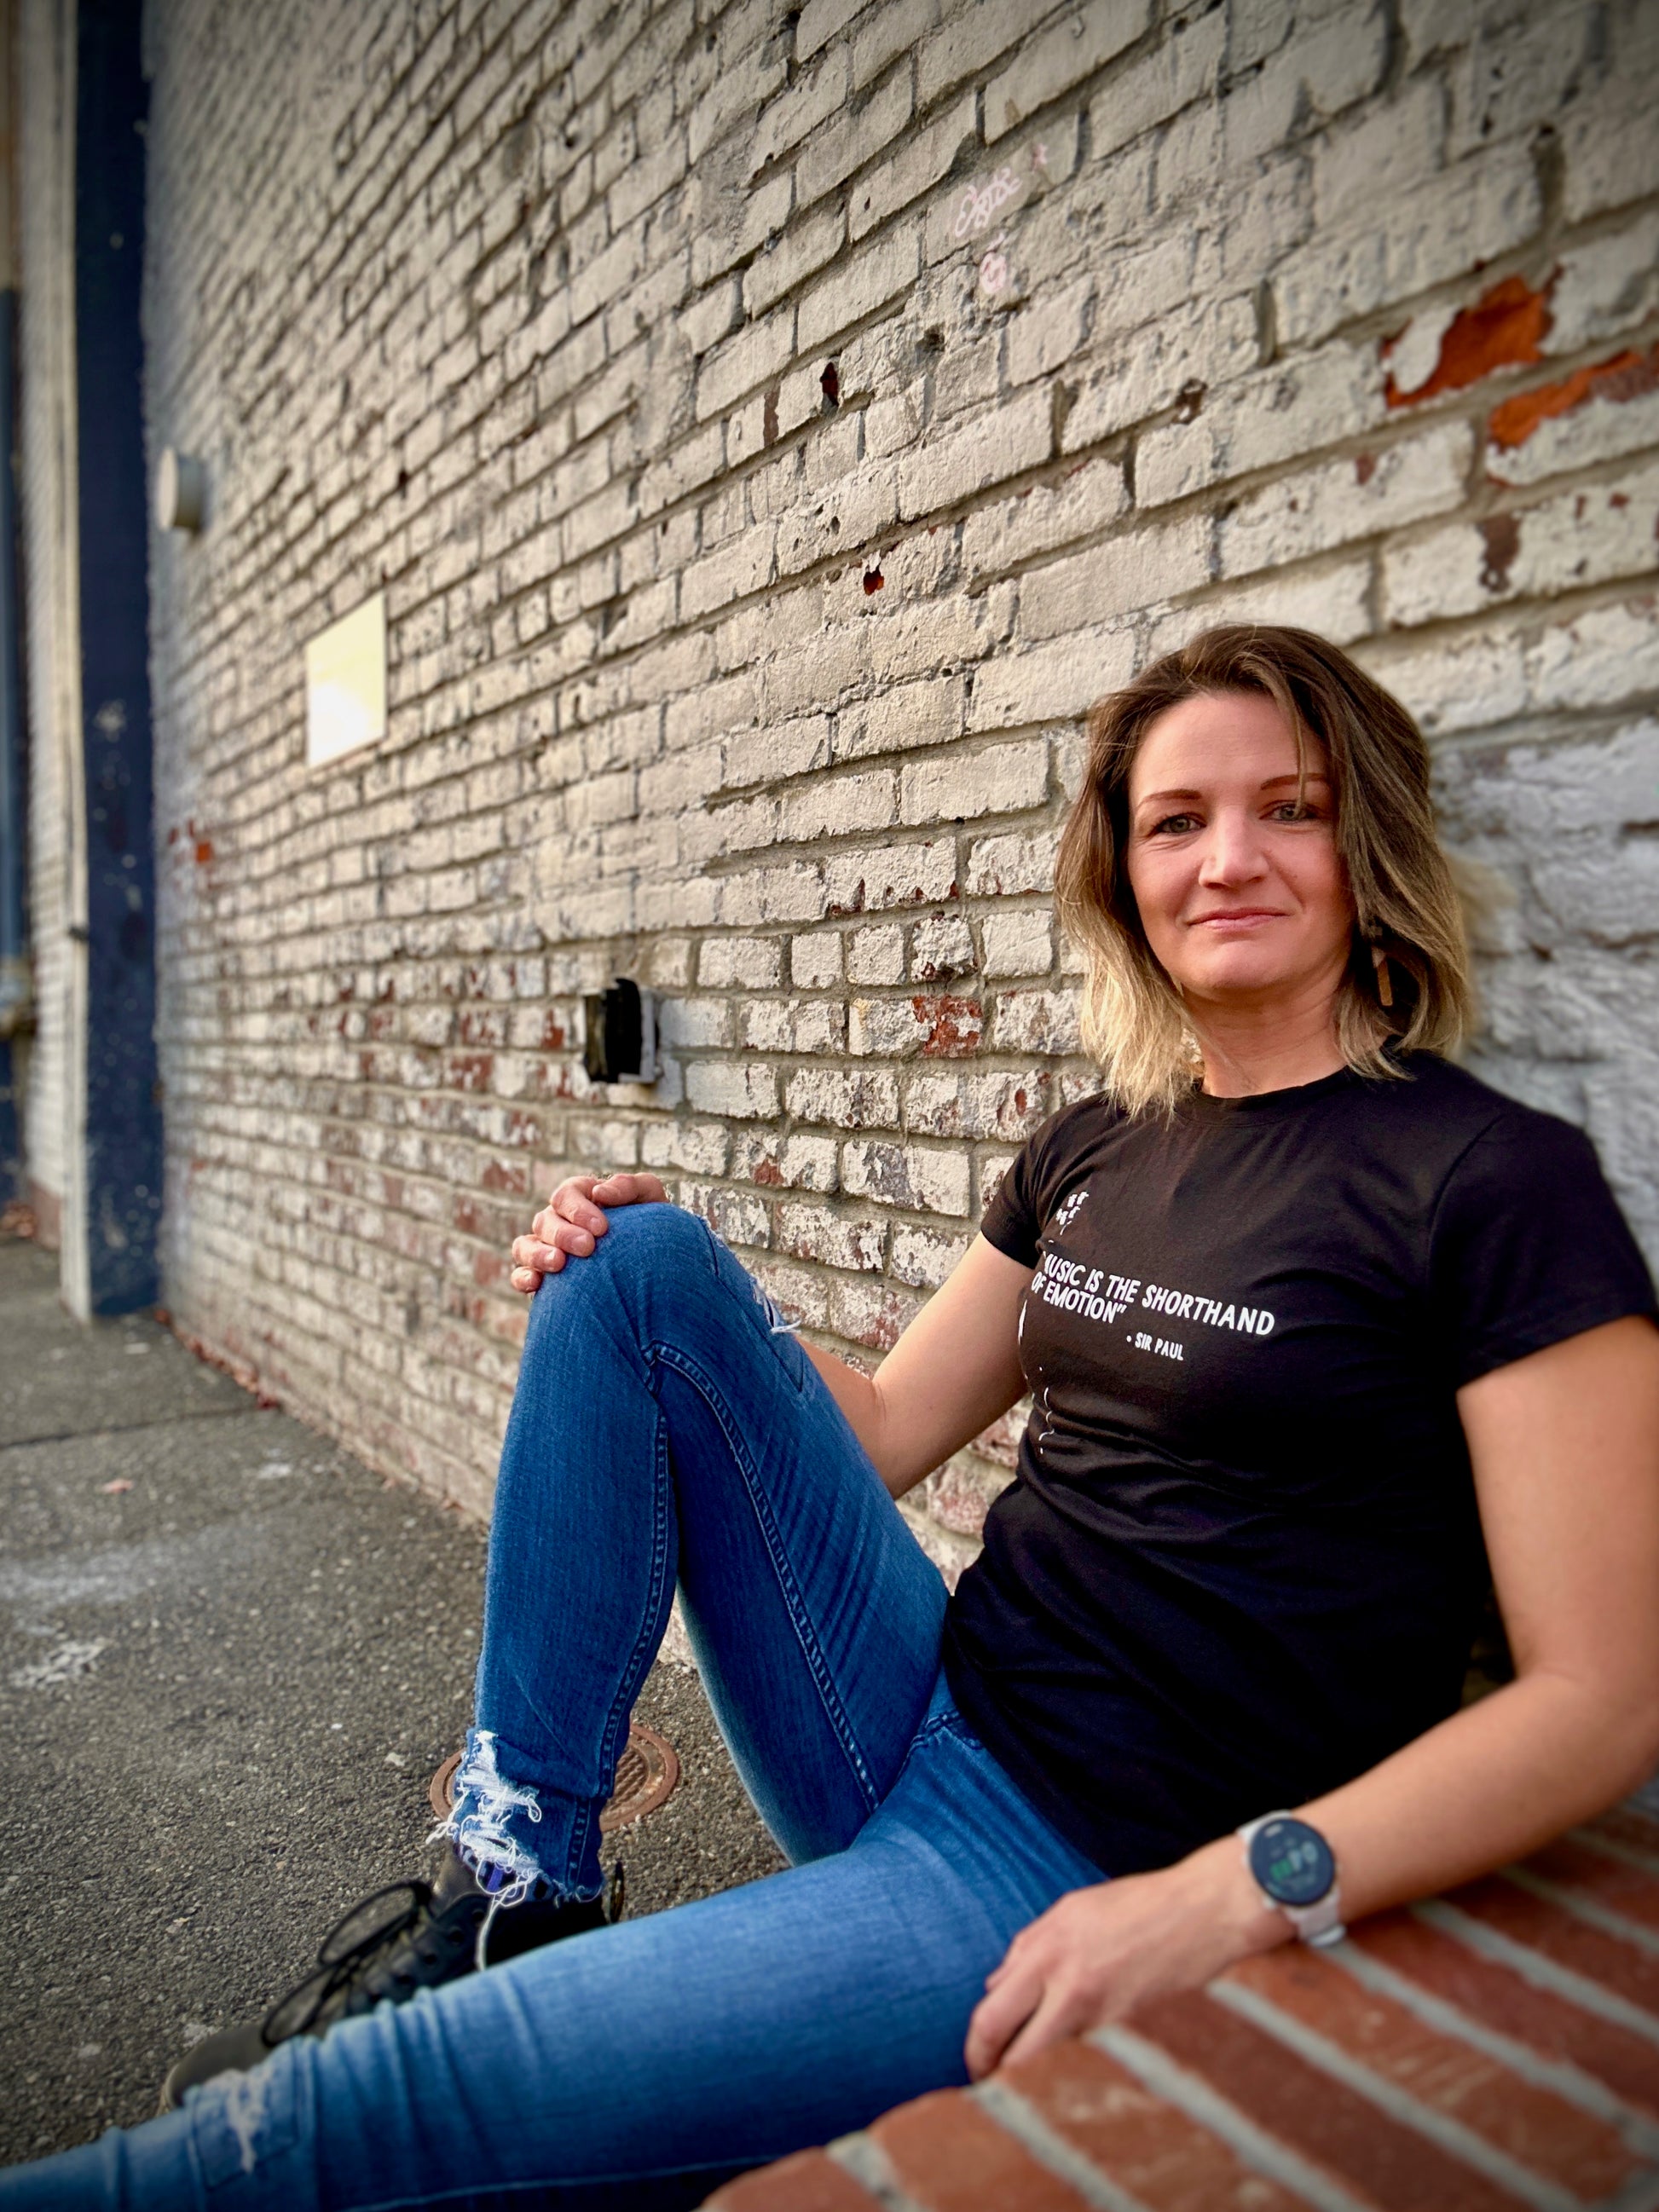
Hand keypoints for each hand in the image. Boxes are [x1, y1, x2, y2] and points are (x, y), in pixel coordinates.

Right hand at [508, 1172, 667, 1293]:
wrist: (657, 1265)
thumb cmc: (652, 1226)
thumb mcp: (650, 1198)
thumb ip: (630, 1186)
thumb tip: (600, 1192)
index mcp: (580, 1198)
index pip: (566, 1194)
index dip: (578, 1209)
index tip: (601, 1228)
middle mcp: (558, 1221)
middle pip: (544, 1221)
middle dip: (563, 1234)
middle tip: (587, 1248)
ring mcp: (546, 1248)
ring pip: (525, 1245)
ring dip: (538, 1254)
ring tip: (559, 1263)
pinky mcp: (543, 1277)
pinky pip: (520, 1275)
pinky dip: (523, 1277)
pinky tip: (536, 1284)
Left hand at [963, 1841, 1281, 2079]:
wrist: (1203, 1910)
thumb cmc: (1138, 1905)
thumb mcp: (1073, 1910)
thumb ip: (1029, 1946)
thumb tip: (995, 1985)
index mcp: (1047, 1946)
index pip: (991, 2013)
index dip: (977, 2048)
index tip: (976, 2064)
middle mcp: (1066, 1979)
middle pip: (1010, 2047)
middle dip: (993, 2072)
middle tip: (989, 2086)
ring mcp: (1100, 2007)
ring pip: (1050, 2056)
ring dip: (1039, 2066)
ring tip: (1036, 2068)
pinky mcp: (1130, 2026)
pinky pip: (1089, 2049)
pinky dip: (1079, 2054)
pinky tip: (1086, 2047)